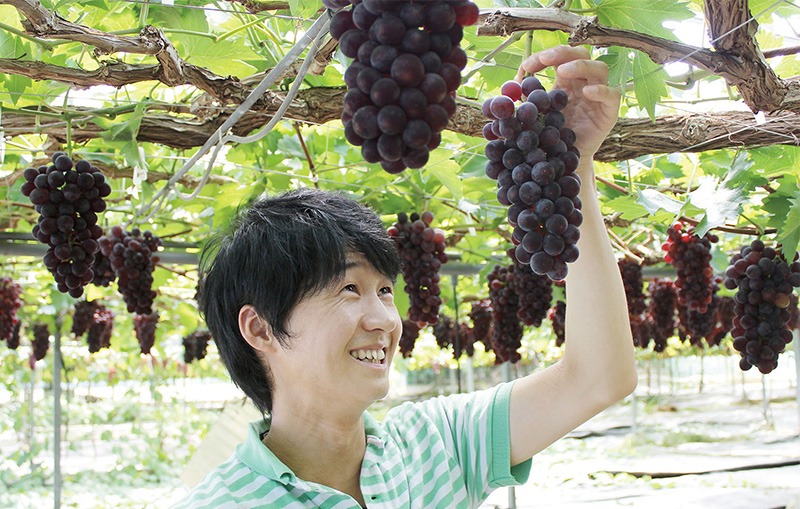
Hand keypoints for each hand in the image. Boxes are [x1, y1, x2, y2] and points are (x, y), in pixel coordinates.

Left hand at [517, 46, 619, 160]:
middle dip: (562, 53)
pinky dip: (601, 90)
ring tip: (562, 72)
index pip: (561, 56)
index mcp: (566, 80)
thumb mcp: (534, 115)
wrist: (561, 160)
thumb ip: (523, 101)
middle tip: (545, 59)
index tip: (527, 66)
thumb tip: (508, 88)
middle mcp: (584, 83)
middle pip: (582, 54)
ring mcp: (598, 97)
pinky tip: (587, 92)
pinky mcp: (608, 113)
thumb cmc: (549, 135)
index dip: (545, 56)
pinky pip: (613, 95)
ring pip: (600, 68)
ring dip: (580, 65)